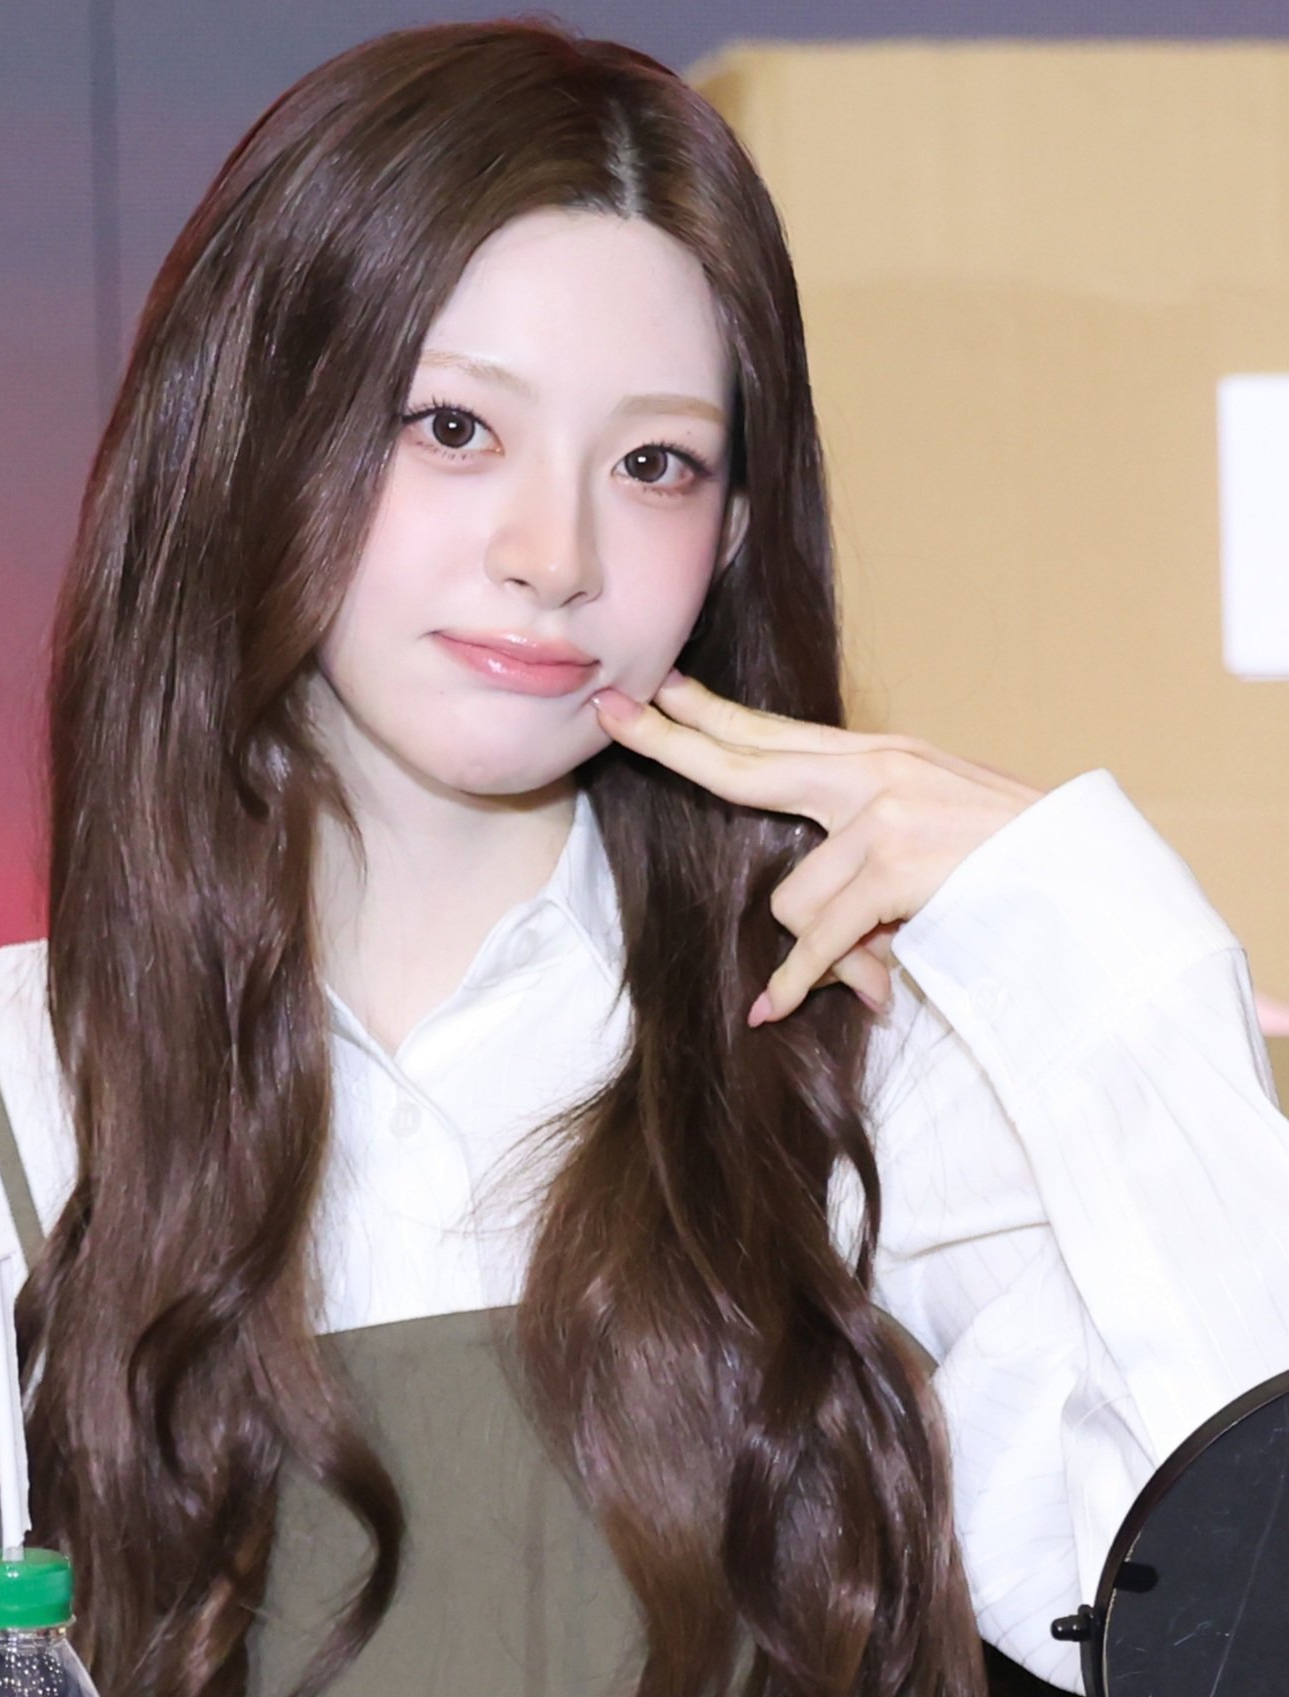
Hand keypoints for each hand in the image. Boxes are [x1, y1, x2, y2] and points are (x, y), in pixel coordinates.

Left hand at [590, 670, 1046, 1026]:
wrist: (1085, 877)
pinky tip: (776, 1009)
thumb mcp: (927, 846)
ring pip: (791, 896)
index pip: (775, 734)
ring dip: (820, 948)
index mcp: (879, 759)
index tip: (656, 687)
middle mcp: (875, 772)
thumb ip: (856, 863)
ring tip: (876, 963)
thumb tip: (797, 949)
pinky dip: (801, 981)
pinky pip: (820, 938)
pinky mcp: (896, 864)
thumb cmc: (1008, 870)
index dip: (709, 715)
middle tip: (611, 715)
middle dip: (672, 742)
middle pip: (747, 761)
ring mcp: (885, 814)